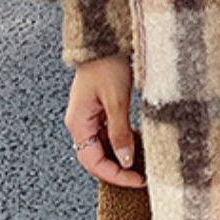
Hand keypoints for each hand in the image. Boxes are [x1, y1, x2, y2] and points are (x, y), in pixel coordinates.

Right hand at [65, 57, 144, 188]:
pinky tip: (136, 142)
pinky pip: (106, 134)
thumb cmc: (107, 64)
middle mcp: (79, 123)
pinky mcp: (97, 110)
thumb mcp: (117, 100)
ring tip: (142, 162)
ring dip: (119, 157)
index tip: (137, 180)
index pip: (92, 162)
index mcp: (78, 122)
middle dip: (117, 170)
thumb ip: (120, 132)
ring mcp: (88, 117)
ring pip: (102, 147)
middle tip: (141, 177)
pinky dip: (120, 142)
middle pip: (95, 158)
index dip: (115, 175)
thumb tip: (125, 161)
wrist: (105, 38)